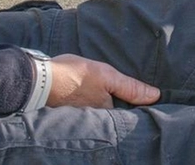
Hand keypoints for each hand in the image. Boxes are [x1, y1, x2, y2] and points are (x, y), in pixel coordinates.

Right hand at [45, 54, 159, 107]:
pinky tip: (96, 97)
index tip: (150, 104)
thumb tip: (155, 95)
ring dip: (110, 106)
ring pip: (103, 113)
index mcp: (107, 112)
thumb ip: (130, 87)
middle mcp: (97, 120)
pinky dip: (96, 105)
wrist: (39, 80)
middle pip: (116, 115)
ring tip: (118, 98)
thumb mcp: (106, 76)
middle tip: (134, 100)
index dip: (138, 109)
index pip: (129, 115)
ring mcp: (84, 117)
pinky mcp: (73, 112)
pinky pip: (91, 111)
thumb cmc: (73, 75)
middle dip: (124, 109)